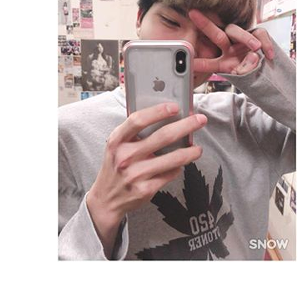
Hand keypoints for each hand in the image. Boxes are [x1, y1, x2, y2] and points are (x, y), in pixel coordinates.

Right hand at [86, 103, 206, 253]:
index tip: (175, 107)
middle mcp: (125, 156)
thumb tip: (165, 117)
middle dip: (186, 126)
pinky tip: (181, 164)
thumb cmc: (116, 165)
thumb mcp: (117, 145)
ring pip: (173, 159)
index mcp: (117, 141)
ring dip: (190, 152)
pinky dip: (178, 168)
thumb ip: (133, 132)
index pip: (138, 120)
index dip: (158, 111)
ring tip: (198, 148)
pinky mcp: (146, 189)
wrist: (106, 199)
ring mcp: (136, 174)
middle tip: (200, 120)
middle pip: (163, 136)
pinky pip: (170, 174)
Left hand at [188, 9, 273, 75]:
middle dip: (204, 24)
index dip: (198, 61)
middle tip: (192, 14)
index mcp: (222, 61)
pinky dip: (266, 44)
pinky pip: (260, 34)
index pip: (208, 62)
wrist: (266, 70)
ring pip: (237, 32)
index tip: (186, 58)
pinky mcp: (256, 36)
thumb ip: (243, 71)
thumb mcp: (243, 76)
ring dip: (246, 39)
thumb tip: (243, 63)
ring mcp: (240, 41)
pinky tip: (269, 54)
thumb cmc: (250, 73)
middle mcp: (229, 48)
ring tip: (255, 49)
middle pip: (216, 35)